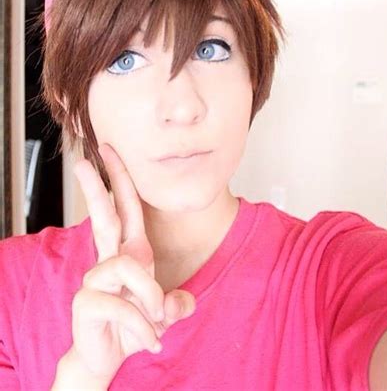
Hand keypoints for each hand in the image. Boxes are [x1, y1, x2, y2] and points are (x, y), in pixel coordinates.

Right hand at [63, 143, 195, 385]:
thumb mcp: (165, 311)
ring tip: (155, 321)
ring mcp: (96, 280)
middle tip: (83, 160)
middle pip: (104, 216)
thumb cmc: (136, 325)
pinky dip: (142, 327)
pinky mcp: (86, 302)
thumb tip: (180, 305)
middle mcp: (111, 260)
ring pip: (128, 268)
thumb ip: (179, 304)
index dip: (120, 180)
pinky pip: (124, 306)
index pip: (126, 209)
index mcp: (132, 253)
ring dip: (150, 298)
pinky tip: (146, 339)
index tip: (110, 152)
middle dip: (95, 186)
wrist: (110, 358)